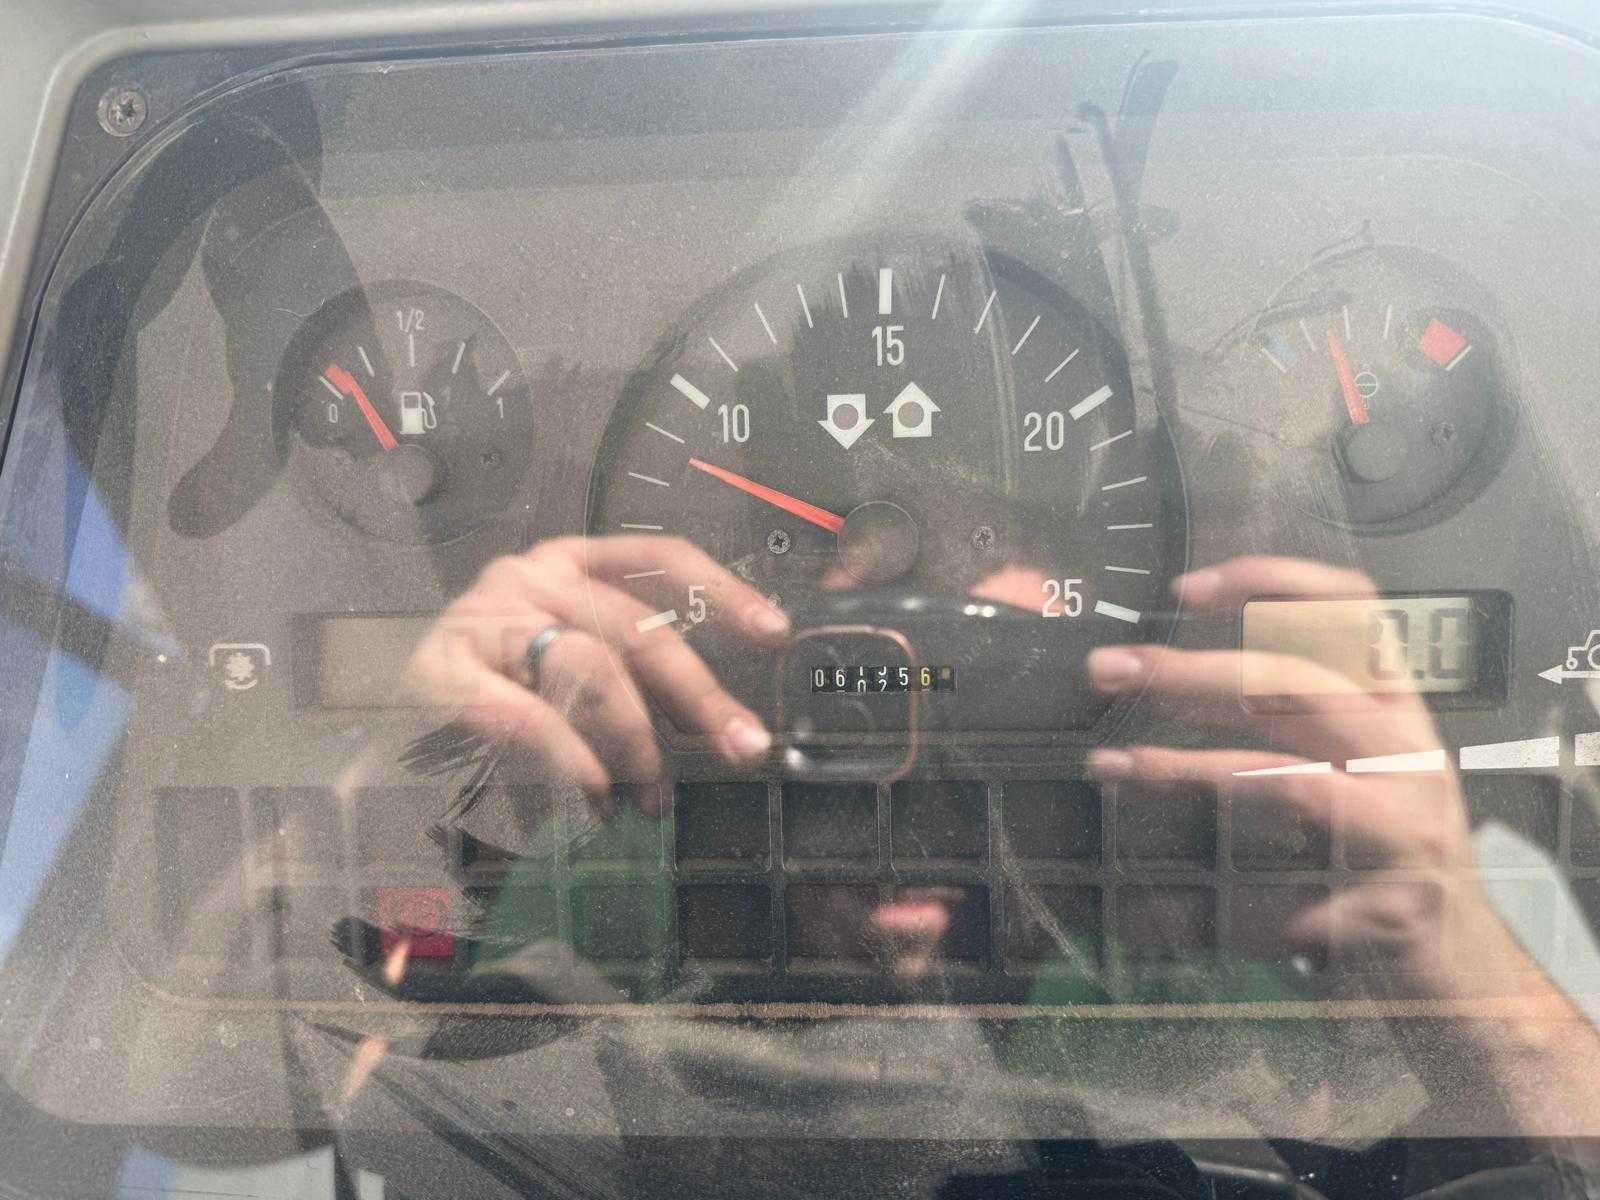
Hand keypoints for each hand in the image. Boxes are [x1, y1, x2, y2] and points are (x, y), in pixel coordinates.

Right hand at [407, 534, 788, 801]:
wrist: (377, 730)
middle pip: (635, 624)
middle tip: (743, 746)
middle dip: (698, 694)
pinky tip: (594, 795)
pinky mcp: (441, 672)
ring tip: (647, 798)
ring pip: (591, 666)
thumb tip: (724, 727)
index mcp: (568, 564)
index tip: (775, 632)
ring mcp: (483, 618)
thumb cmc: (494, 701)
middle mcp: (528, 576)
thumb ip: (635, 684)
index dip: (721, 589)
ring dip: (635, 741)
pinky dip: (571, 759)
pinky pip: (528, 714)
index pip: (656, 556)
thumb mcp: (570, 674)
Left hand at [1084, 555, 1502, 988]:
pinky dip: (1207, 881)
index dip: (1274, 584)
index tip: (1186, 589)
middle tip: (1107, 668)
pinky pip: (1278, 883)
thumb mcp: (1345, 775)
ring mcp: (1405, 828)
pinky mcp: (1384, 904)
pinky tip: (1147, 895)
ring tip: (1109, 767)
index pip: (1353, 613)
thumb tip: (1153, 687)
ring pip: (1286, 779)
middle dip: (1191, 672)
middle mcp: (1409, 756)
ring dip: (1183, 769)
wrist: (1461, 971)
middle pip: (1300, 686)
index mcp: (1395, 712)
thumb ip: (1276, 730)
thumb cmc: (1381, 863)